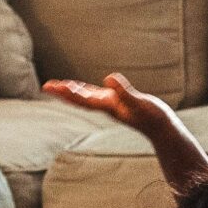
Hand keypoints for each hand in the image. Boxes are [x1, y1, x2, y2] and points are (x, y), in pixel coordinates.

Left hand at [44, 71, 171, 128]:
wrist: (161, 129)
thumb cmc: (153, 117)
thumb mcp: (140, 102)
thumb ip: (124, 91)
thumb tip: (108, 78)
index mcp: (109, 106)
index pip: (83, 99)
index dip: (69, 92)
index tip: (54, 86)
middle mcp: (106, 107)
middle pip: (79, 99)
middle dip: (63, 93)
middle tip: (46, 86)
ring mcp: (110, 105)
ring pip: (85, 98)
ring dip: (70, 92)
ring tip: (56, 85)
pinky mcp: (116, 103)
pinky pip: (95, 96)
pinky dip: (84, 90)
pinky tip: (79, 87)